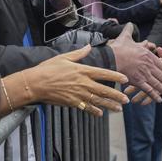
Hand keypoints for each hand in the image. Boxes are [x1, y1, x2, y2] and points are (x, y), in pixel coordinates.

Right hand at [3, 44, 128, 116]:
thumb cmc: (48, 69)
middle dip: (117, 96)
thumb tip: (89, 46)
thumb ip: (79, 53)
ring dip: (110, 105)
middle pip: (104, 90)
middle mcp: (83, 83)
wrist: (35, 84)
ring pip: (98, 101)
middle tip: (126, 99)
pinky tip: (101, 114)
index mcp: (83, 70)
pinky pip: (86, 108)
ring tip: (119, 109)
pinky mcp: (72, 103)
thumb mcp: (64, 57)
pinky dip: (94, 111)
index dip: (116, 77)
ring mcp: (79, 94)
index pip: (104, 74)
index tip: (125, 79)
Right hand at [108, 24, 161, 102]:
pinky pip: (148, 89)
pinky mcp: (137, 81)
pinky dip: (154, 95)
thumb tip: (129, 23)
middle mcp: (148, 65)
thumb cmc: (117, 48)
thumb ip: (128, 30)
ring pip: (158, 84)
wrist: (111, 57)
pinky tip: (159, 99)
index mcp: (148, 55)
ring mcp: (144, 73)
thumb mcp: (125, 37)